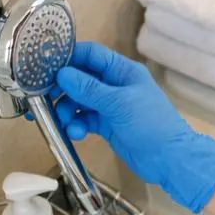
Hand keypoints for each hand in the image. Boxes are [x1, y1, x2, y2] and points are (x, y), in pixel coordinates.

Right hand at [54, 42, 214, 213]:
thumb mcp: (119, 104)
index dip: (69, 58)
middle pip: (80, 79)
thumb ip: (89, 89)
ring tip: (65, 122)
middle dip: (63, 89)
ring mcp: (110, 106)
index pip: (91, 55)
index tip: (45, 67)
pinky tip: (76, 133)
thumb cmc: (150, 124)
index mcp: (122, 71)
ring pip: (79, 101)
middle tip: (45, 99)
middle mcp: (114, 85)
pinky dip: (77, 125)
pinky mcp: (106, 124)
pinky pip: (84, 119)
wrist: (169, 159)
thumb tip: (62, 74)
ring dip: (68, 110)